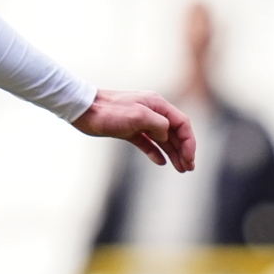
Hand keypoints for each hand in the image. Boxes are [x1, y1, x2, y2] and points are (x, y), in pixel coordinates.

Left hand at [72, 89, 195, 171]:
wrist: (83, 110)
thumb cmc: (109, 111)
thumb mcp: (138, 116)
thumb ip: (159, 124)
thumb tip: (166, 135)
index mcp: (156, 105)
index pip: (182, 123)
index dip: (189, 142)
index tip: (190, 159)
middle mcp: (151, 112)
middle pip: (174, 132)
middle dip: (183, 150)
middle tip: (188, 169)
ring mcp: (139, 121)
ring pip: (162, 139)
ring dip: (172, 153)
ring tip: (180, 169)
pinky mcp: (128, 130)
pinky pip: (147, 142)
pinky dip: (155, 152)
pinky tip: (160, 162)